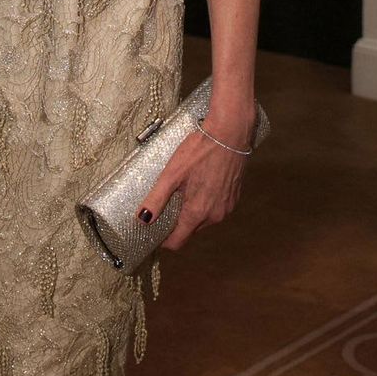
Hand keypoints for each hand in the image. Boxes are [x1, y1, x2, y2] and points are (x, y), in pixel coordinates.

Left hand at [138, 121, 249, 253]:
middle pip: (191, 230)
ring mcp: (227, 207)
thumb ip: (156, 199)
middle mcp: (215, 216)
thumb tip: (142, 219)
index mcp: (197, 213)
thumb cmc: (200, 151)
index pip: (179, 241)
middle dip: (177, 224)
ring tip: (180, 193)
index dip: (165, 241)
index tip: (154, 234)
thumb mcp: (172, 174)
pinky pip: (215, 208)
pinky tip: (198, 186)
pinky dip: (205, 203)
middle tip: (164, 208)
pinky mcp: (234, 197)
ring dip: (192, 212)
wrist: (229, 133)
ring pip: (204, 220)